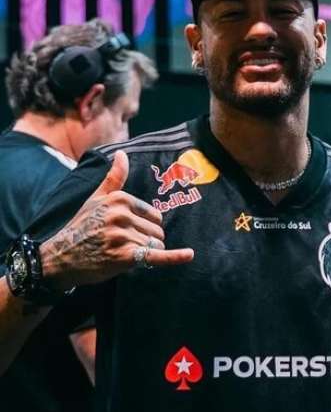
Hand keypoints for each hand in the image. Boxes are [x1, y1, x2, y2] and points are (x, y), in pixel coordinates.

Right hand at [41, 151, 194, 289]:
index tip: (124, 230)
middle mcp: (121, 215)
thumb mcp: (96, 198)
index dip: (144, 226)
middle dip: (145, 239)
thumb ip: (114, 177)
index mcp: (119, 199)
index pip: (155, 214)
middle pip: (157, 230)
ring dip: (144, 252)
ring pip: (156, 244)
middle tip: (121, 244)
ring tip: (120, 252)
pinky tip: (189, 255)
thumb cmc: (82, 227)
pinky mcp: (125, 257)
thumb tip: (122, 153)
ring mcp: (122, 236)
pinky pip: (157, 255)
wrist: (60, 258)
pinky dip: (175, 257)